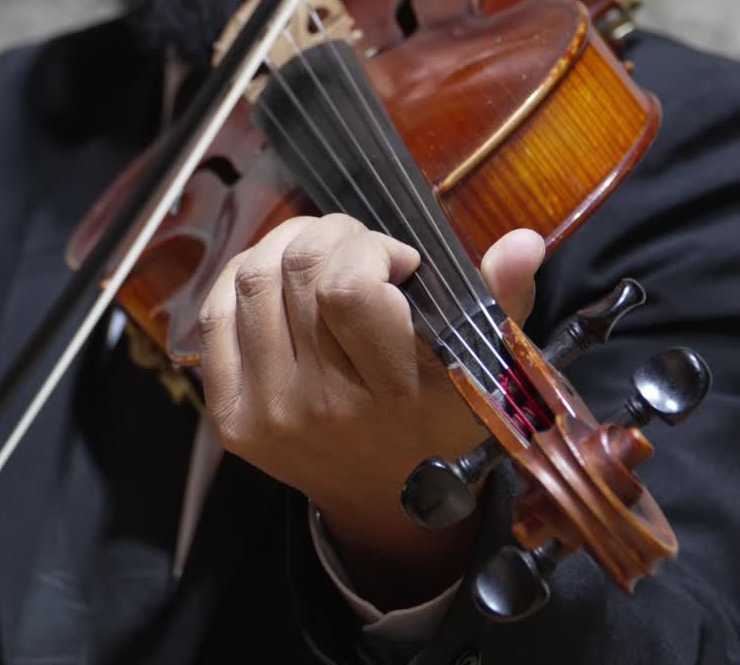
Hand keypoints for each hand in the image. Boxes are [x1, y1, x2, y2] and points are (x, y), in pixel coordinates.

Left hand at [198, 214, 543, 606]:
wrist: (385, 504)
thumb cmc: (440, 423)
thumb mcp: (484, 371)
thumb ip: (502, 302)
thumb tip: (524, 240)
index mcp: (392, 395)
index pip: (347, 289)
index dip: (367, 250)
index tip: (397, 260)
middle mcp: (322, 408)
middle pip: (295, 271)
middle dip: (331, 235)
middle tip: (358, 246)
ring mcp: (268, 415)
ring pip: (251, 282)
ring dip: (285, 246)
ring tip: (319, 254)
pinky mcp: (230, 418)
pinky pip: (215, 318)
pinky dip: (242, 278)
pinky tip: (276, 278)